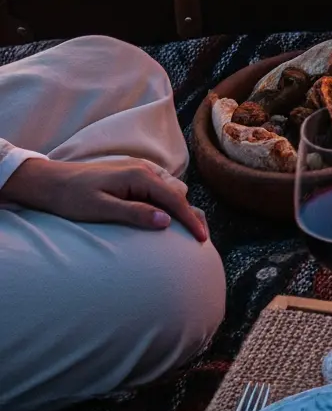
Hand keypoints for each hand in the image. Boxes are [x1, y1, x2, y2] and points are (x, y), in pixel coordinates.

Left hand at [3, 154, 208, 241]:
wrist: (49, 183)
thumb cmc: (71, 198)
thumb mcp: (101, 209)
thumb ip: (134, 213)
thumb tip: (166, 221)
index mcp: (139, 176)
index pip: (174, 199)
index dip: (190, 220)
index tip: (202, 239)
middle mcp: (143, 170)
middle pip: (177, 194)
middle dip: (190, 215)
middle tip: (201, 239)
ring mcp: (137, 172)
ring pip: (169, 192)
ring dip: (180, 210)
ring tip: (189, 232)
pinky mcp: (131, 178)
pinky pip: (158, 191)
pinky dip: (168, 205)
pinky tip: (168, 218)